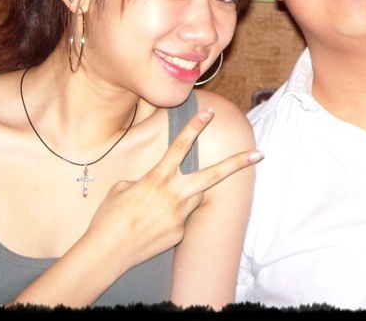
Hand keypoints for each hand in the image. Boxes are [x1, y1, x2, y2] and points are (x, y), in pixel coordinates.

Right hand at [85, 107, 262, 267]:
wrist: (106, 253)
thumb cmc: (109, 217)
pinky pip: (180, 218)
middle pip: (213, 175)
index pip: (180, 146)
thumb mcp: (123, 188)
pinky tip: (148, 228)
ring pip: (194, 196)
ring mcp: (180, 216)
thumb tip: (162, 186)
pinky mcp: (179, 233)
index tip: (209, 112)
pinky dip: (168, 217)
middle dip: (237, 164)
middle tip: (259, 154)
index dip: (195, 127)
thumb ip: (148, 181)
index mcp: (157, 179)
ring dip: (185, 194)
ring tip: (154, 207)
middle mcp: (174, 195)